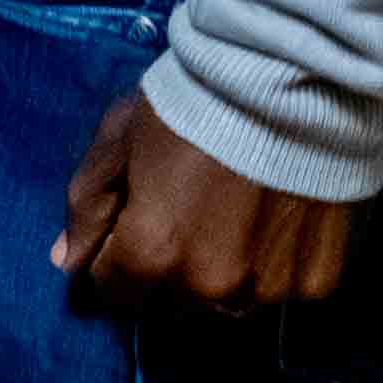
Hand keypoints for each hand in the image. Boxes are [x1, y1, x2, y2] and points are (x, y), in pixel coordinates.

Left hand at [56, 88, 358, 328]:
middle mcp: (208, 288)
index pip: (113, 290)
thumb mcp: (119, 140)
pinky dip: (271, 264)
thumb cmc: (192, 103)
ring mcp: (267, 290)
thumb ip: (87, 206)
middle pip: (170, 300)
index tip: (133, 221)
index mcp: (151, 255)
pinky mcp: (315, 282)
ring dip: (219, 273)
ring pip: (225, 301)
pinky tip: (273, 219)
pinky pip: (279, 289)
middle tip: (186, 211)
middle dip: (166, 267)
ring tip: (231, 216)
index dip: (114, 256)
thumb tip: (67, 261)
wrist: (294, 81)